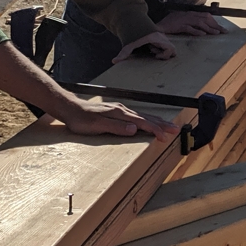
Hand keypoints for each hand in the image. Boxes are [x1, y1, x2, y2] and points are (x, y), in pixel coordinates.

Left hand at [57, 96, 180, 140]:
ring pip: (142, 115)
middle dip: (161, 124)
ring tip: (167, 125)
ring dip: (156, 121)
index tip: (166, 136)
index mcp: (120, 114)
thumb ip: (116, 127)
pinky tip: (147, 121)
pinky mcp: (116, 111)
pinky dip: (146, 119)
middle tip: (175, 129)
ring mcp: (119, 109)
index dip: (155, 130)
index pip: (142, 122)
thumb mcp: (97, 126)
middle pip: (146, 117)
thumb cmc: (81, 119)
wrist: (70, 108)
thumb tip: (134, 128)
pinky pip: (136, 115)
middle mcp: (122, 110)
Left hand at [112, 31, 175, 63]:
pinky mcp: (159, 38)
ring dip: (162, 51)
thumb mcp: (129, 43)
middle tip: (154, 54)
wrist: (132, 20)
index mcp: (157, 38)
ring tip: (151, 50)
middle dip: (164, 54)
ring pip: (169, 47)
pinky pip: (165, 45)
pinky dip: (160, 49)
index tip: (155, 55)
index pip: (171, 48)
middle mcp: (161, 37)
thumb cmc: (133, 32)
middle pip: (172, 49)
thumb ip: (123, 53)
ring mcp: (161, 38)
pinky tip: (151, 48)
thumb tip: (114, 61)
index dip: (165, 55)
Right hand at [156, 10, 225, 35]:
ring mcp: (183, 20)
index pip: (204, 16)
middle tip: (223, 31)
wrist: (156, 27)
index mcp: (188, 14)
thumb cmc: (168, 25)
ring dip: (209, 28)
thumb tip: (200, 29)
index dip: (214, 22)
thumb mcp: (180, 22)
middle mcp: (187, 15)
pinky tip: (203, 34)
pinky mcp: (178, 25)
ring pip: (199, 22)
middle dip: (215, 24)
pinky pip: (189, 28)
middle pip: (205, 18)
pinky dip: (197, 31)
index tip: (220, 28)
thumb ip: (189, 24)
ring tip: (216, 33)